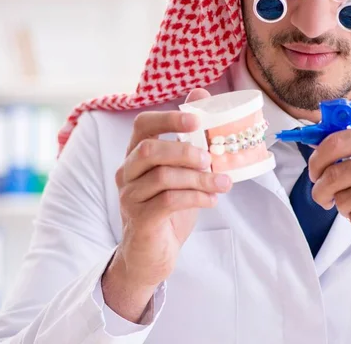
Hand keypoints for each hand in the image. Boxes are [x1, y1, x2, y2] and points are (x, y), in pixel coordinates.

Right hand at [102, 88, 232, 321]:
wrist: (151, 254)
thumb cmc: (168, 206)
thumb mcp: (181, 171)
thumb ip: (189, 138)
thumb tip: (201, 96)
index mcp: (137, 155)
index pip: (143, 125)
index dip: (169, 119)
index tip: (197, 121)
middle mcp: (127, 172)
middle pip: (150, 150)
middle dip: (184, 150)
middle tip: (210, 158)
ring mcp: (130, 197)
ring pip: (163, 177)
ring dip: (199, 178)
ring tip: (223, 183)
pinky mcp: (139, 220)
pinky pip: (168, 201)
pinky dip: (196, 197)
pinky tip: (212, 200)